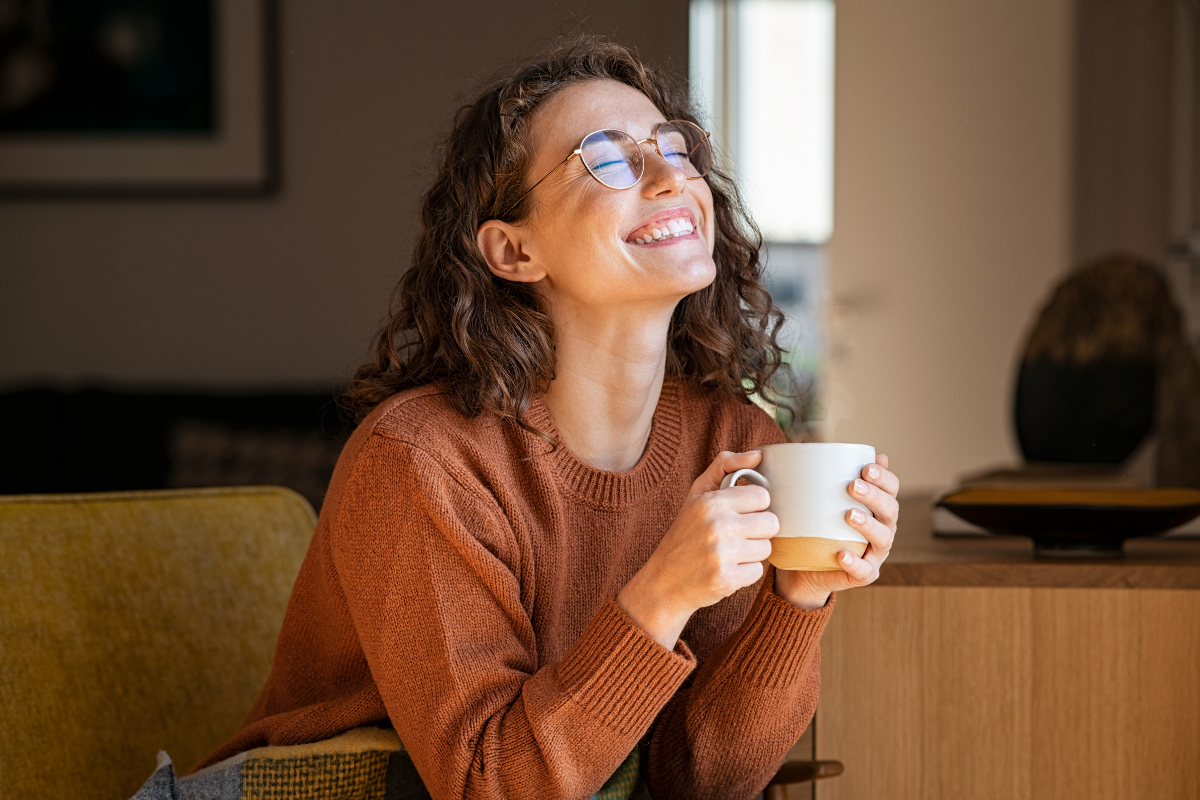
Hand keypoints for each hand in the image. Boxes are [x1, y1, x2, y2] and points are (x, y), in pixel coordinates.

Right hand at [617, 450, 779, 648]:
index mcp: (711, 502)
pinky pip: (757, 572)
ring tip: (729, 554)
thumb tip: (758, 455)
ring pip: (766, 548)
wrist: (663, 582)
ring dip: (752, 553)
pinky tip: (726, 570)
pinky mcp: (726, 580)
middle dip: (757, 531)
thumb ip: (725, 466)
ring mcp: (721, 555)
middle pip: (771, 523)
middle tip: (737, 536)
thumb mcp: (697, 494)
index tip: (740, 514)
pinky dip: (745, 573)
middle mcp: (716, 526)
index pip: (762, 497)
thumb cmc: (684, 534)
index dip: (754, 507)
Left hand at [774, 454, 899, 608]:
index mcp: (877, 507)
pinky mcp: (863, 574)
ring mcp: (875, 553)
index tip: (866, 467)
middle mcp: (882, 528)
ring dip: (868, 525)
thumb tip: (813, 447)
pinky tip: (842, 554)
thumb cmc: (816, 526)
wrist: (805, 567)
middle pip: (890, 510)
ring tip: (849, 514)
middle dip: (874, 496)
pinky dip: (855, 562)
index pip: (891, 488)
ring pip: (883, 538)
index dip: (884, 477)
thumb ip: (823, 477)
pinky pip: (864, 570)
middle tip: (853, 486)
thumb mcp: (818, 500)